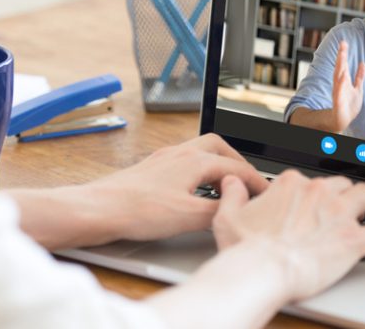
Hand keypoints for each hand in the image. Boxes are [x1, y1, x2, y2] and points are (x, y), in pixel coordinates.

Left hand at [89, 133, 268, 241]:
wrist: (98, 210)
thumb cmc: (137, 210)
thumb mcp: (189, 216)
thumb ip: (219, 211)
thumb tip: (236, 210)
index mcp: (193, 160)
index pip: (236, 166)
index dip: (255, 181)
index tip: (266, 194)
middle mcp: (178, 153)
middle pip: (217, 147)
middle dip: (237, 163)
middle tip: (247, 182)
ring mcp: (162, 160)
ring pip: (199, 153)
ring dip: (216, 166)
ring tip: (224, 186)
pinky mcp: (149, 171)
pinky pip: (183, 163)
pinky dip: (197, 173)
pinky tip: (193, 191)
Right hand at [212, 171, 364, 301]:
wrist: (262, 269)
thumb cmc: (244, 249)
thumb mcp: (227, 217)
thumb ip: (231, 194)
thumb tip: (231, 180)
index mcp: (292, 185)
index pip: (308, 181)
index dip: (312, 194)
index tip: (310, 203)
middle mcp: (319, 192)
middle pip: (340, 185)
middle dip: (344, 195)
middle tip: (346, 208)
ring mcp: (339, 215)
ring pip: (364, 196)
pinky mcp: (355, 240)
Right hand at [331, 40, 364, 132]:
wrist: (343, 119)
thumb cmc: (349, 105)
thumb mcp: (357, 88)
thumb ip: (359, 76)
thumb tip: (363, 63)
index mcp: (344, 80)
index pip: (344, 64)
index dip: (344, 53)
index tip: (344, 42)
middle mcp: (340, 84)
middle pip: (340, 67)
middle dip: (341, 56)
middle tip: (342, 44)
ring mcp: (338, 92)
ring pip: (338, 77)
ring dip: (340, 66)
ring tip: (342, 56)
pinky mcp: (339, 101)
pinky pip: (339, 92)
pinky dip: (341, 84)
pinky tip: (343, 76)